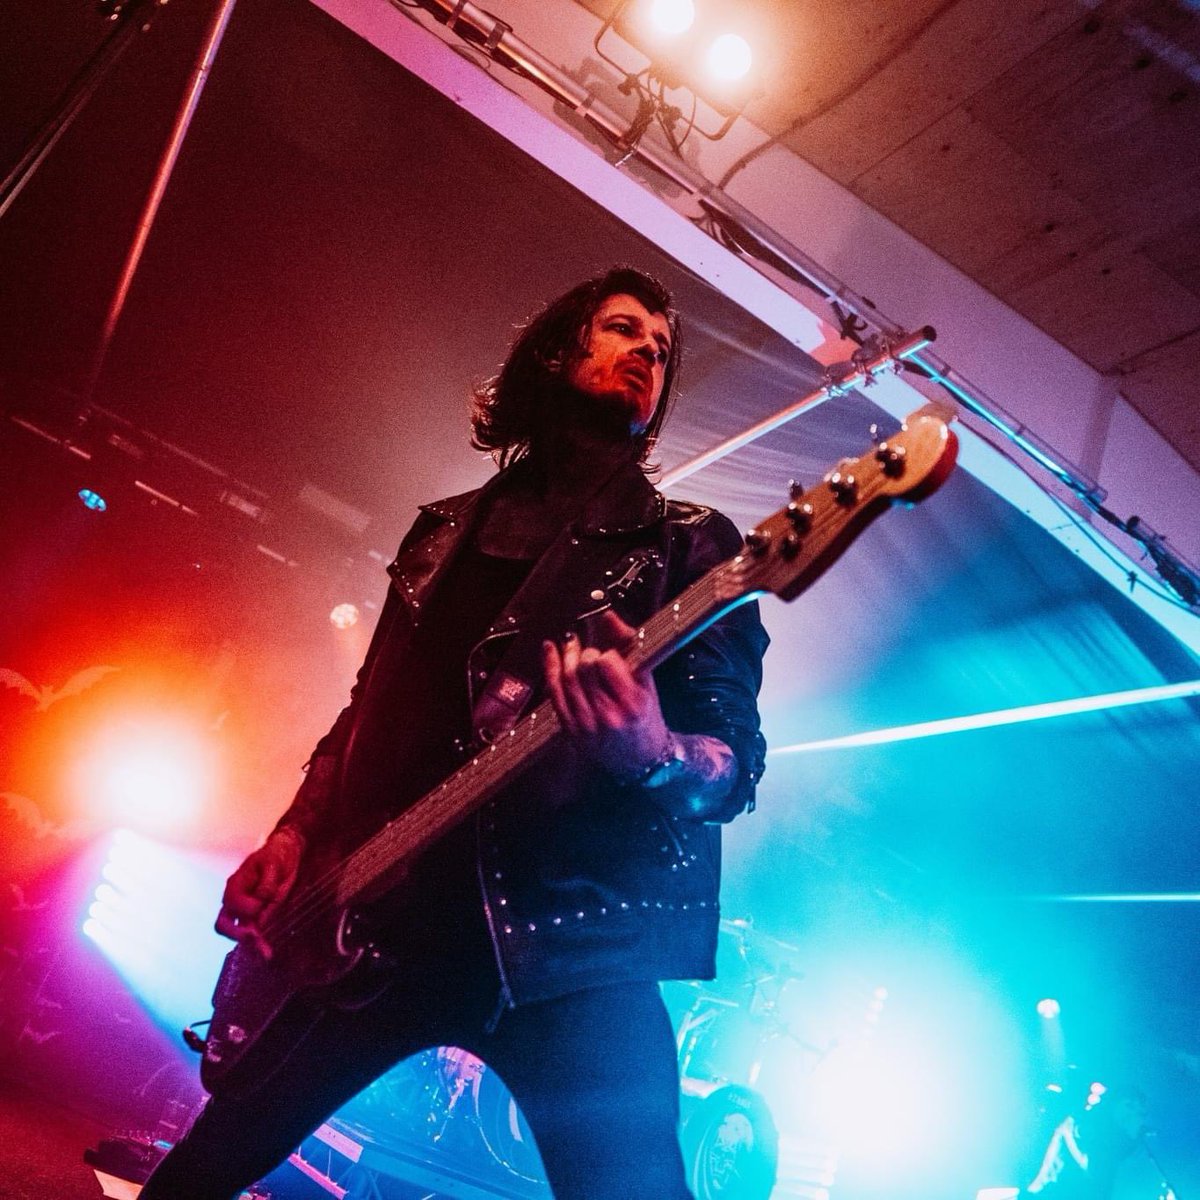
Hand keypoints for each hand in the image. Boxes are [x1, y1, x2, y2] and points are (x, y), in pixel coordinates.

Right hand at [214, 828, 303, 957]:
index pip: (232, 903)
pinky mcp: (256, 917)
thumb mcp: (274, 863)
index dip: (246, 907)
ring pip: (238, 933)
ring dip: (250, 946)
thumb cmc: (277, 855)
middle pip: (224, 924)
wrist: (286, 853)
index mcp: (236, 884)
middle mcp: (235, 900)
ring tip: (265, 955)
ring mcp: (244, 911)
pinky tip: (266, 953)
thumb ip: (266, 883)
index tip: (261, 903)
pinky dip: (257, 945)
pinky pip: (251, 934)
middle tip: (255, 939)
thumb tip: (260, 901)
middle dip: (238, 935)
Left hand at [542, 609, 670, 776]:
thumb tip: (609, 617)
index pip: (606, 664)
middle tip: (588, 649)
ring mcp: (587, 725)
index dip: (604, 653)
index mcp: (632, 704)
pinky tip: (551, 653)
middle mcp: (609, 716)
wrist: (642, 760)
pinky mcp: (571, 731)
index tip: (607, 653)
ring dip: (566, 656)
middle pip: (583, 670)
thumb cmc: (646, 718)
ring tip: (571, 644)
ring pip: (567, 679)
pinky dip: (550, 669)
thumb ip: (629, 647)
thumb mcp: (647, 683)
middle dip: (584, 653)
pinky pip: (554, 694)